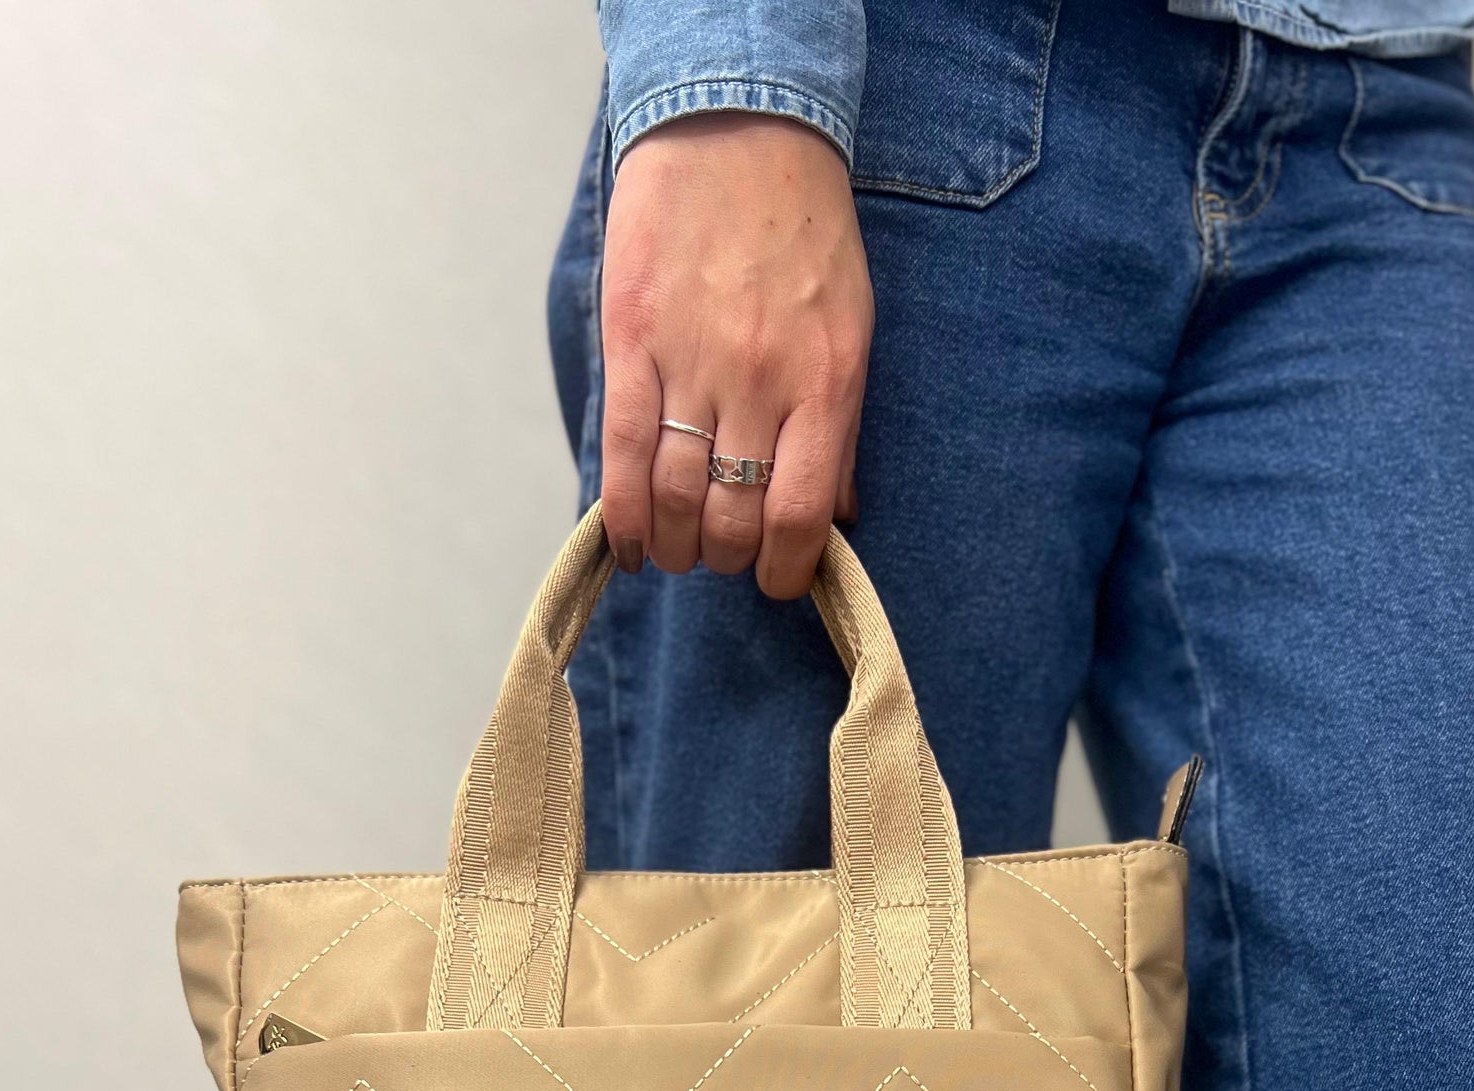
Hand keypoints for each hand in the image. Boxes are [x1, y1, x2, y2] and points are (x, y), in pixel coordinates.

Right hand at [599, 112, 872, 600]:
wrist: (738, 130)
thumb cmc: (804, 232)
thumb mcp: (851, 328)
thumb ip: (842, 427)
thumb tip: (838, 516)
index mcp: (825, 383)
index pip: (800, 517)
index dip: (783, 570)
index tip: (776, 578)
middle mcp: (760, 382)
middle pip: (732, 518)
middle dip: (727, 556)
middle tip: (722, 550)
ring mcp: (692, 363)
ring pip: (674, 499)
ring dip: (675, 544)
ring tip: (677, 546)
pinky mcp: (633, 342)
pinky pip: (623, 454)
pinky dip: (622, 515)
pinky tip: (628, 544)